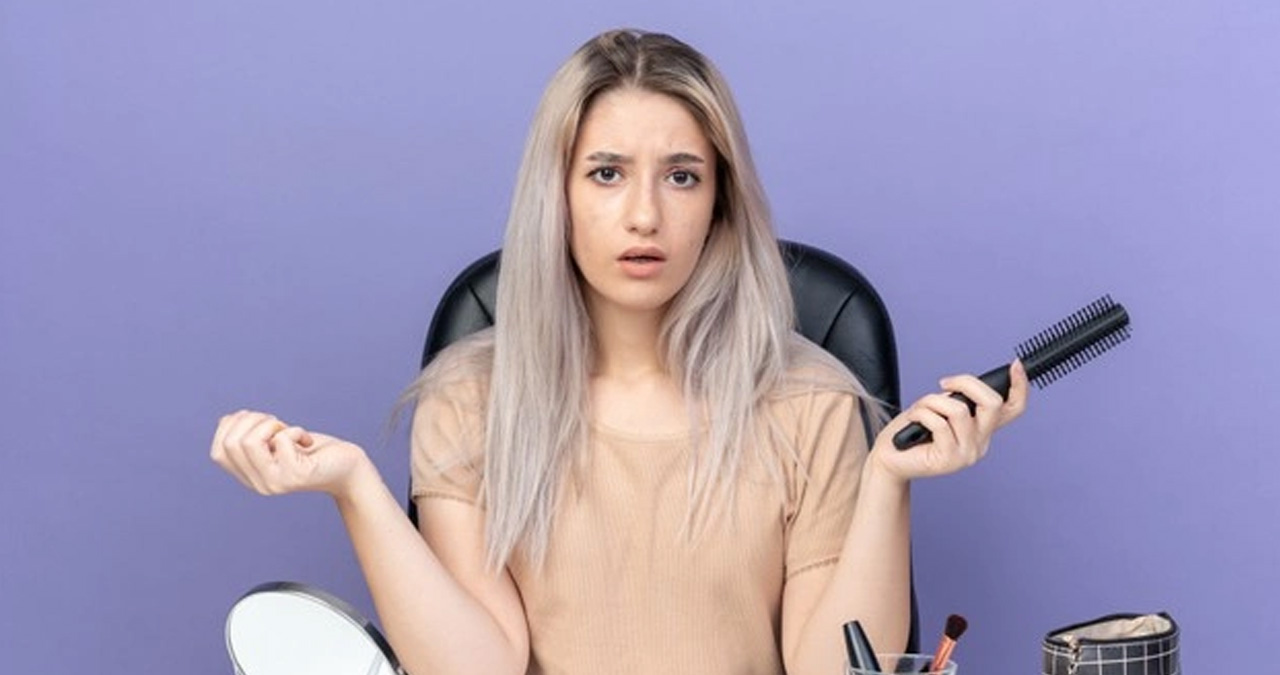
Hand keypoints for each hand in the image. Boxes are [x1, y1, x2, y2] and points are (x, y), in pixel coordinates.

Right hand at [210, 410, 369, 498]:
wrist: (347, 467)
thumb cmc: (313, 450)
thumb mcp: (276, 440)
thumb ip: (252, 434)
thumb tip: (227, 420)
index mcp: (249, 476)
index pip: (217, 452)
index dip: (232, 427)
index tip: (258, 420)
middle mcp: (258, 484)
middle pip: (231, 443)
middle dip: (253, 420)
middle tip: (278, 423)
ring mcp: (275, 483)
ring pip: (249, 441)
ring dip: (270, 424)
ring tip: (290, 430)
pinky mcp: (295, 476)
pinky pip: (281, 440)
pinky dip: (295, 430)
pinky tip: (306, 441)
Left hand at [868, 359, 1028, 480]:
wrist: (889, 459)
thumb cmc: (911, 432)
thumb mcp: (939, 408)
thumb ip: (958, 400)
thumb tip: (964, 386)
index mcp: (982, 430)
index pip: (1013, 409)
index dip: (1020, 386)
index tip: (1016, 365)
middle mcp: (980, 443)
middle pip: (993, 403)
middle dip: (967, 383)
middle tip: (944, 383)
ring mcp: (967, 454)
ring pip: (959, 410)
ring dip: (933, 402)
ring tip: (920, 410)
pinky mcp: (949, 460)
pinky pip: (938, 423)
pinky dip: (921, 414)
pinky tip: (914, 422)